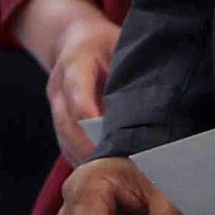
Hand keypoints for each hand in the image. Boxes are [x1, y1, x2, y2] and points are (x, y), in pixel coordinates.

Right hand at [43, 17, 118, 167]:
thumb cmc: (105, 42)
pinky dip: (85, 163)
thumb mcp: (121, 42)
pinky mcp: (59, 124)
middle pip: (68, 123)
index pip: (77, 88)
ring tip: (117, 176)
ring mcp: (56, 107)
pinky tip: (107, 174)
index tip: (107, 136)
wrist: (72, 38)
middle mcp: (59, 86)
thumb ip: (132, 67)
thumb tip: (158, 97)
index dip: (89, 113)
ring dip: (88, 160)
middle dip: (90, 148)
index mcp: (75, 60)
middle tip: (119, 168)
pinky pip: (67, 148)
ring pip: (65, 140)